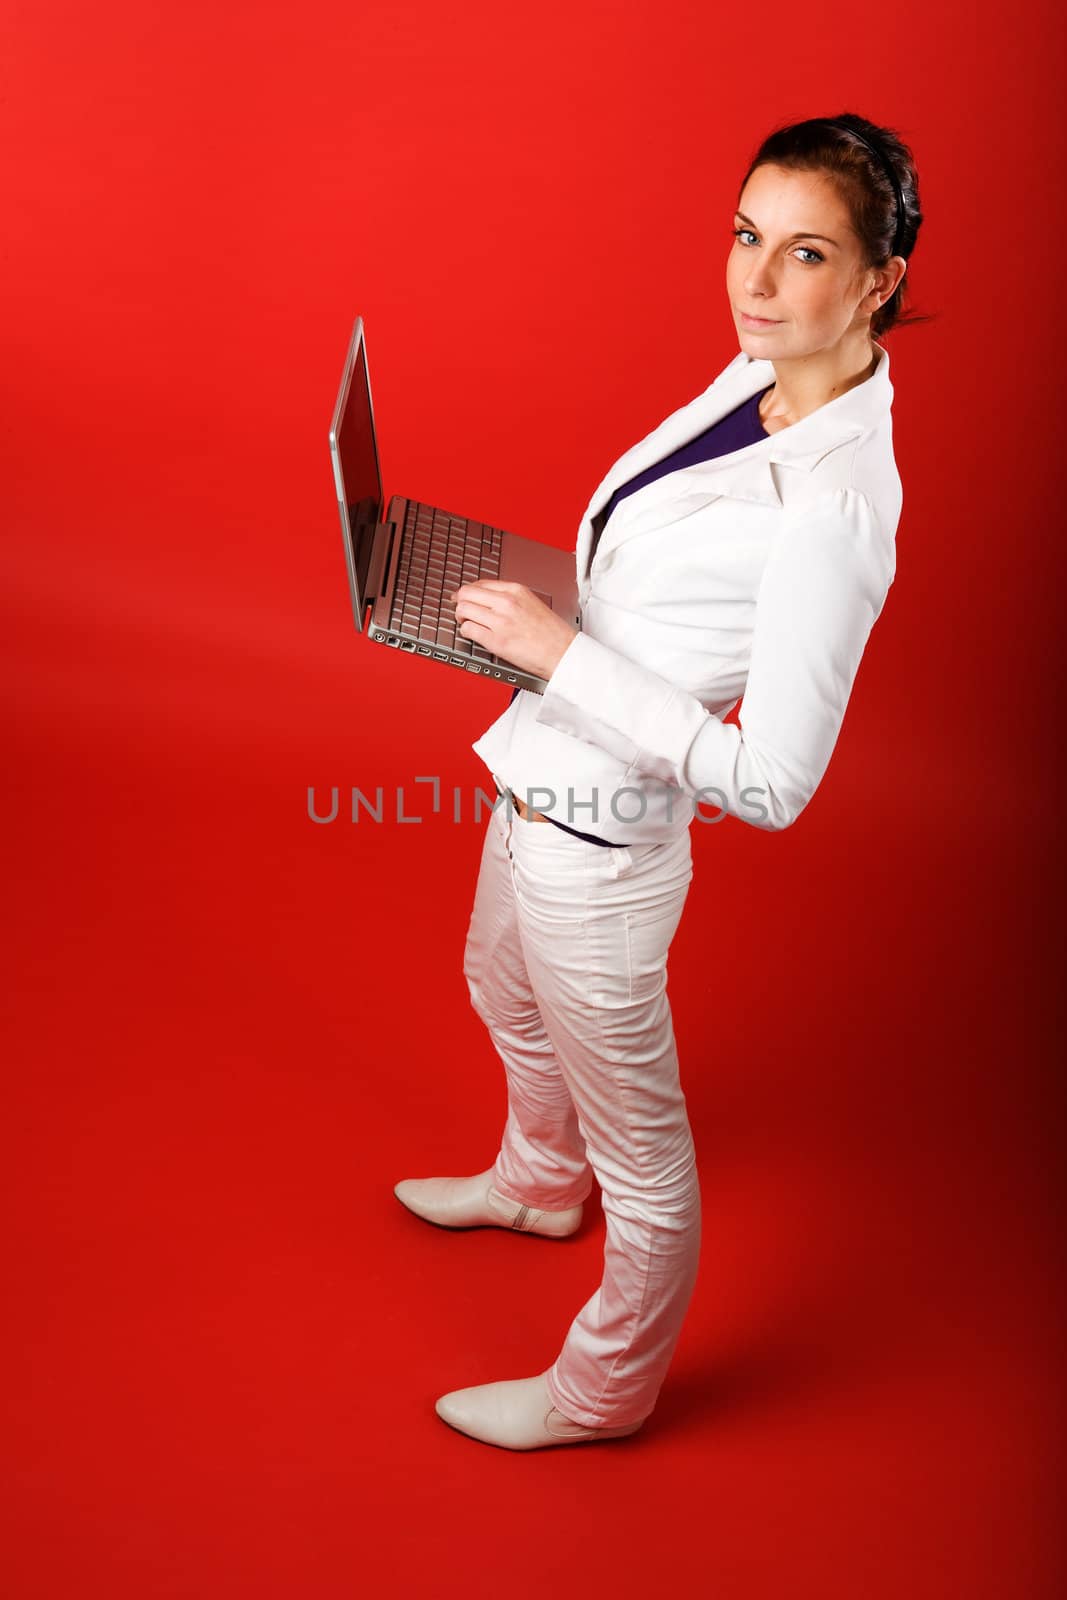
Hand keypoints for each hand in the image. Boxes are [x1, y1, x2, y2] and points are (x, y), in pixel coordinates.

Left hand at [449, 580, 578, 680]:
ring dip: (461, 618)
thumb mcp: (533, 603)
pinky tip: (473, 635)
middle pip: (466, 594)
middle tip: (460, 611)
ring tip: (466, 623)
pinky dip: (466, 633)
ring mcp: (500, 621)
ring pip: (463, 611)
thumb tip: (489, 599)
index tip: (463, 597)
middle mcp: (506, 602)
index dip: (467, 591)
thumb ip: (511, 599)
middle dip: (460, 603)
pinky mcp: (496, 641)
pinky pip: (468, 631)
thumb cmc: (553, 633)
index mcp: (516, 591)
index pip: (480, 583)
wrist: (564, 652)